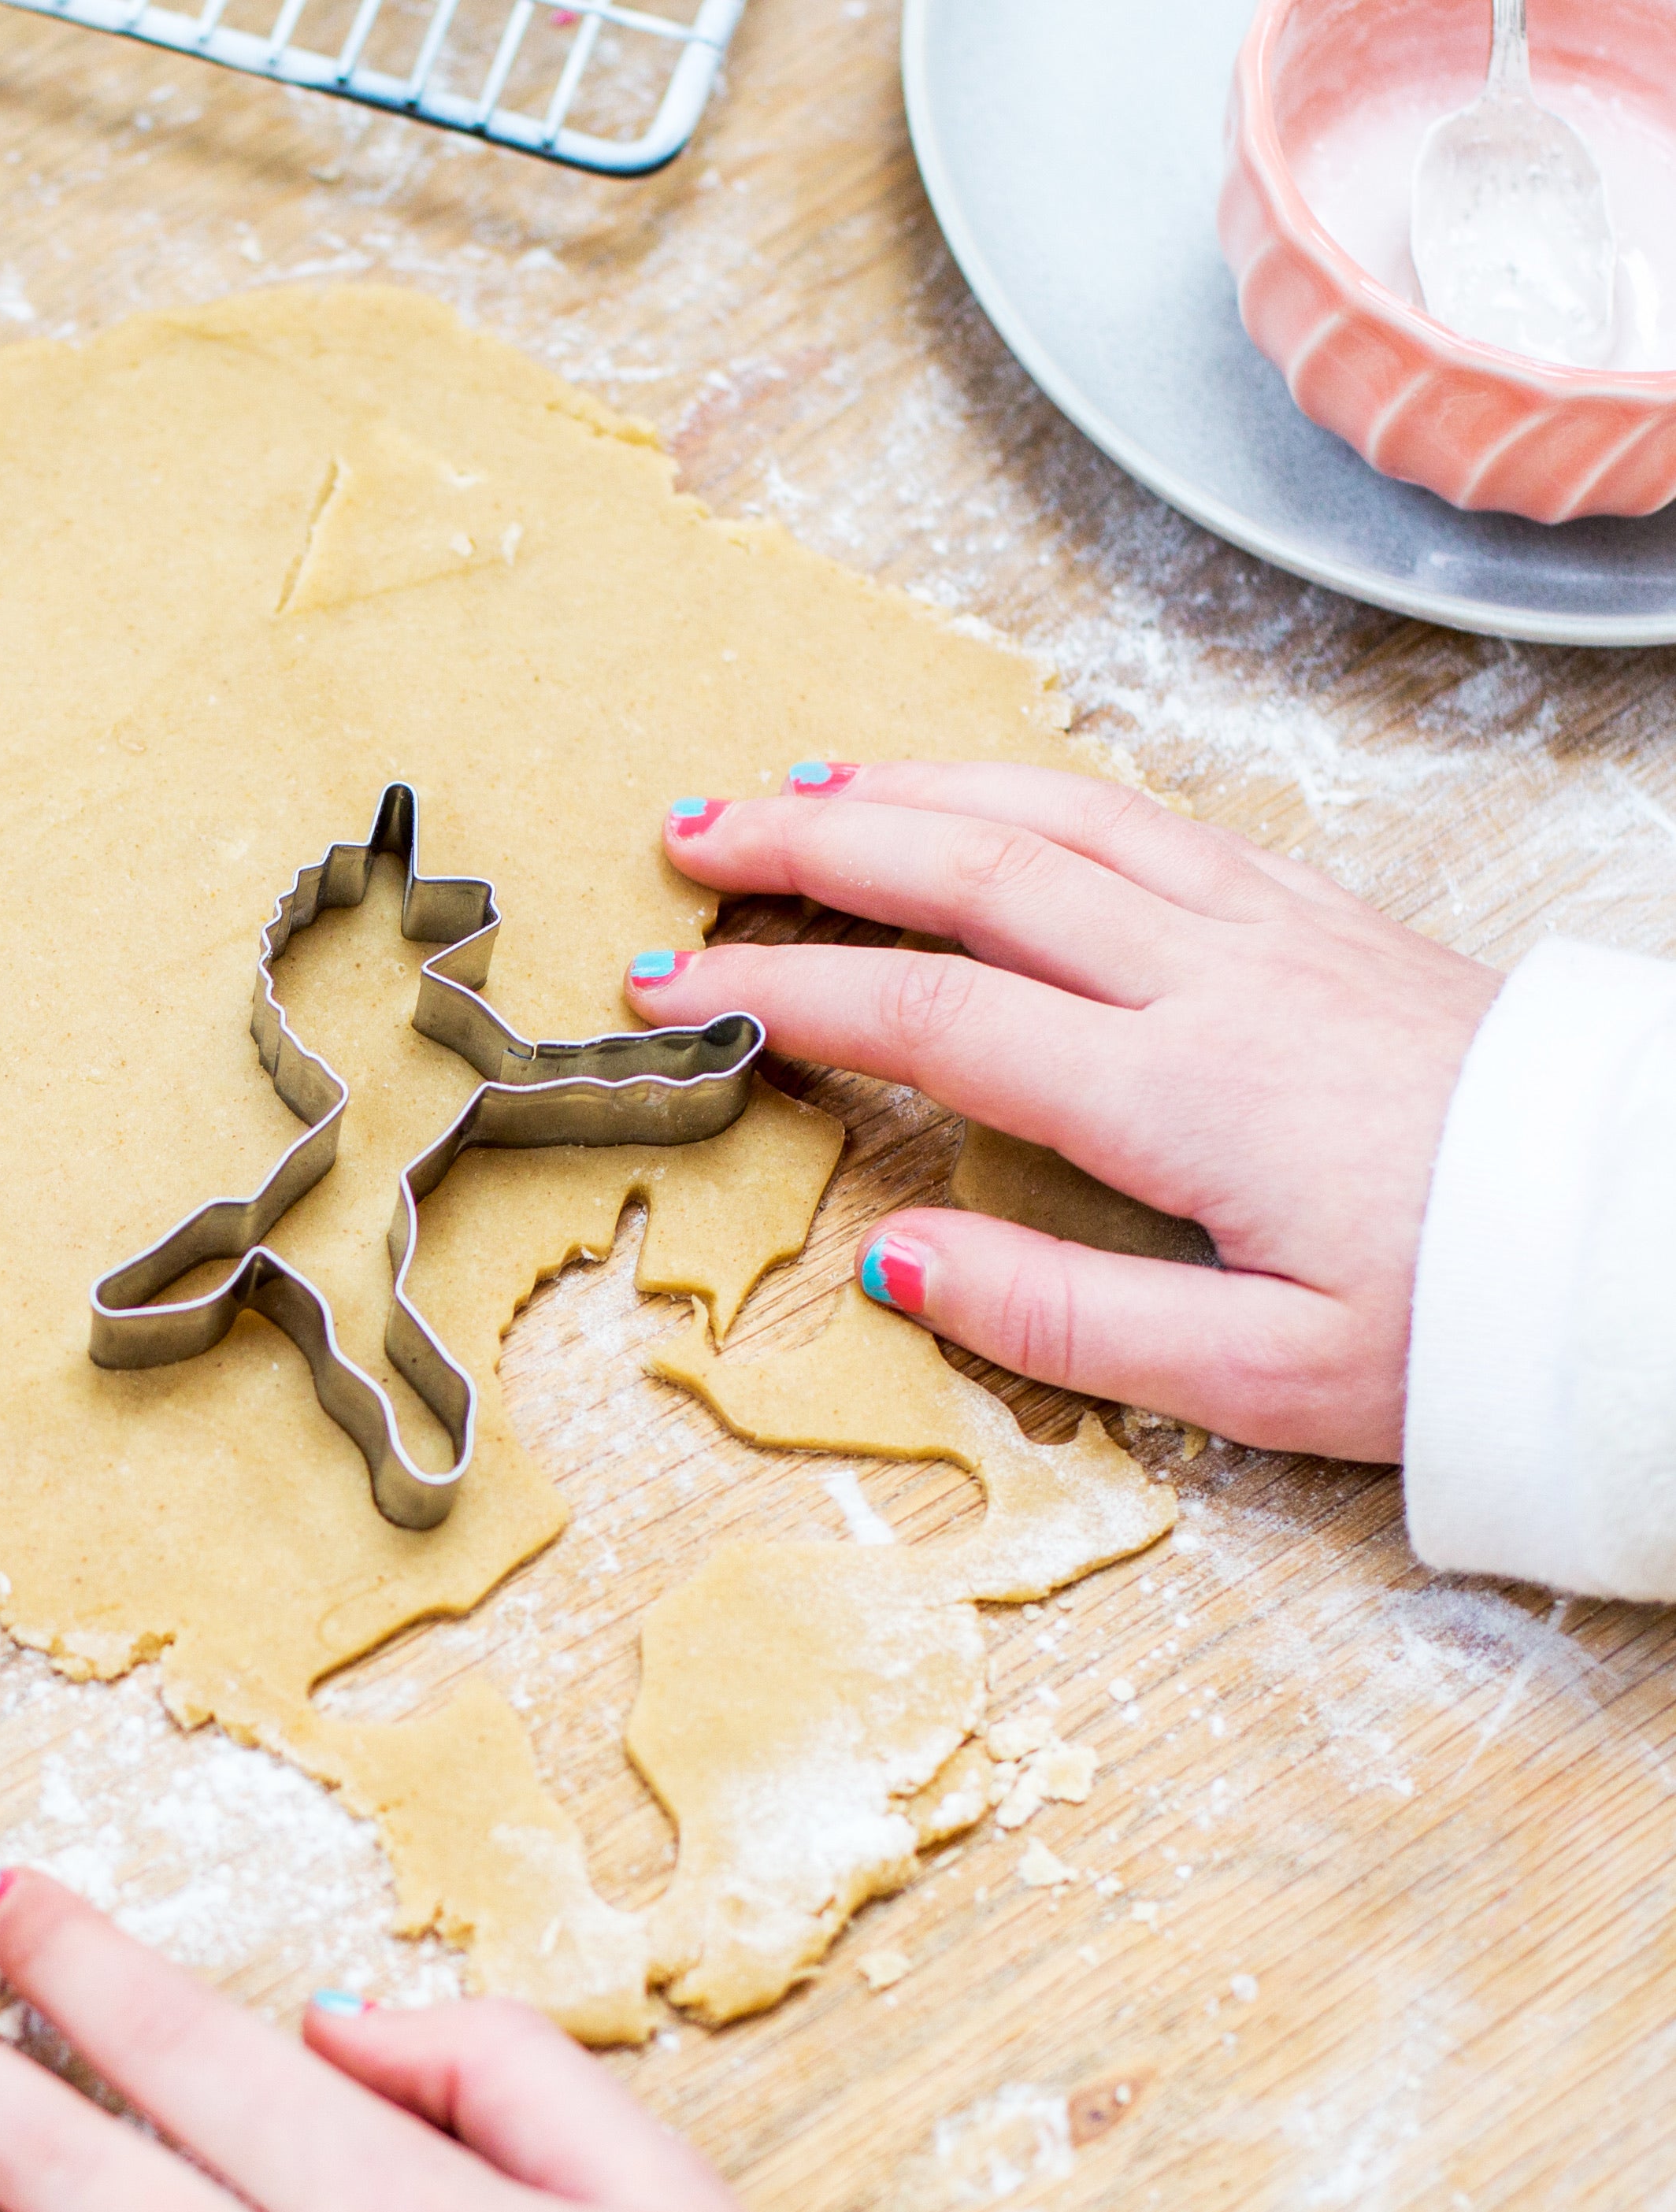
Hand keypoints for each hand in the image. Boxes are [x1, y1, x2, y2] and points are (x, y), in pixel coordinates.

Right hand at [623, 763, 1500, 1459]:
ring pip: (1056, 811)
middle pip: (976, 866)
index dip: (789, 992)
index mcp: (1181, 1094)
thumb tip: (892, 1259)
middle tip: (692, 836)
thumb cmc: (1456, 1316)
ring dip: (909, 787)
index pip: (937, 1015)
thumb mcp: (1259, 1378)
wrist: (1633, 1230)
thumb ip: (1061, 1319)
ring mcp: (1265, 923)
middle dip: (814, 841)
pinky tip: (974, 794)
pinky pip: (1139, 813)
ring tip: (796, 786)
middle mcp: (1211, 975)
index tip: (678, 993)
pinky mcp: (1310, 910)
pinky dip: (1027, 786)